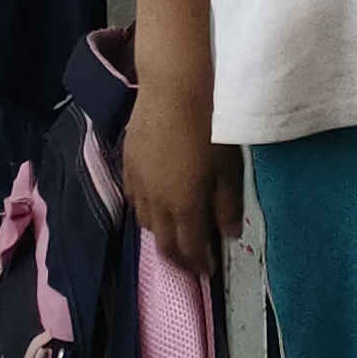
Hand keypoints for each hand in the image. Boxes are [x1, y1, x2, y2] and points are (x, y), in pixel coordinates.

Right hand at [123, 73, 242, 268]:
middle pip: (164, 243)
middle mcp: (156, 202)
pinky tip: (157, 205)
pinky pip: (134, 201)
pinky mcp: (127, 165)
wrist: (173, 87)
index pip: (189, 249)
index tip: (209, 270)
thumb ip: (227, 204)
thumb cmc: (209, 125)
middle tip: (194, 260)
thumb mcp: (228, 167)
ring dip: (163, 234)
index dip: (199, 264)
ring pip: (146, 223)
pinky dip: (147, 212)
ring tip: (178, 232)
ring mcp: (138, 184)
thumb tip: (228, 234)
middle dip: (180, 257)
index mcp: (184, 206)